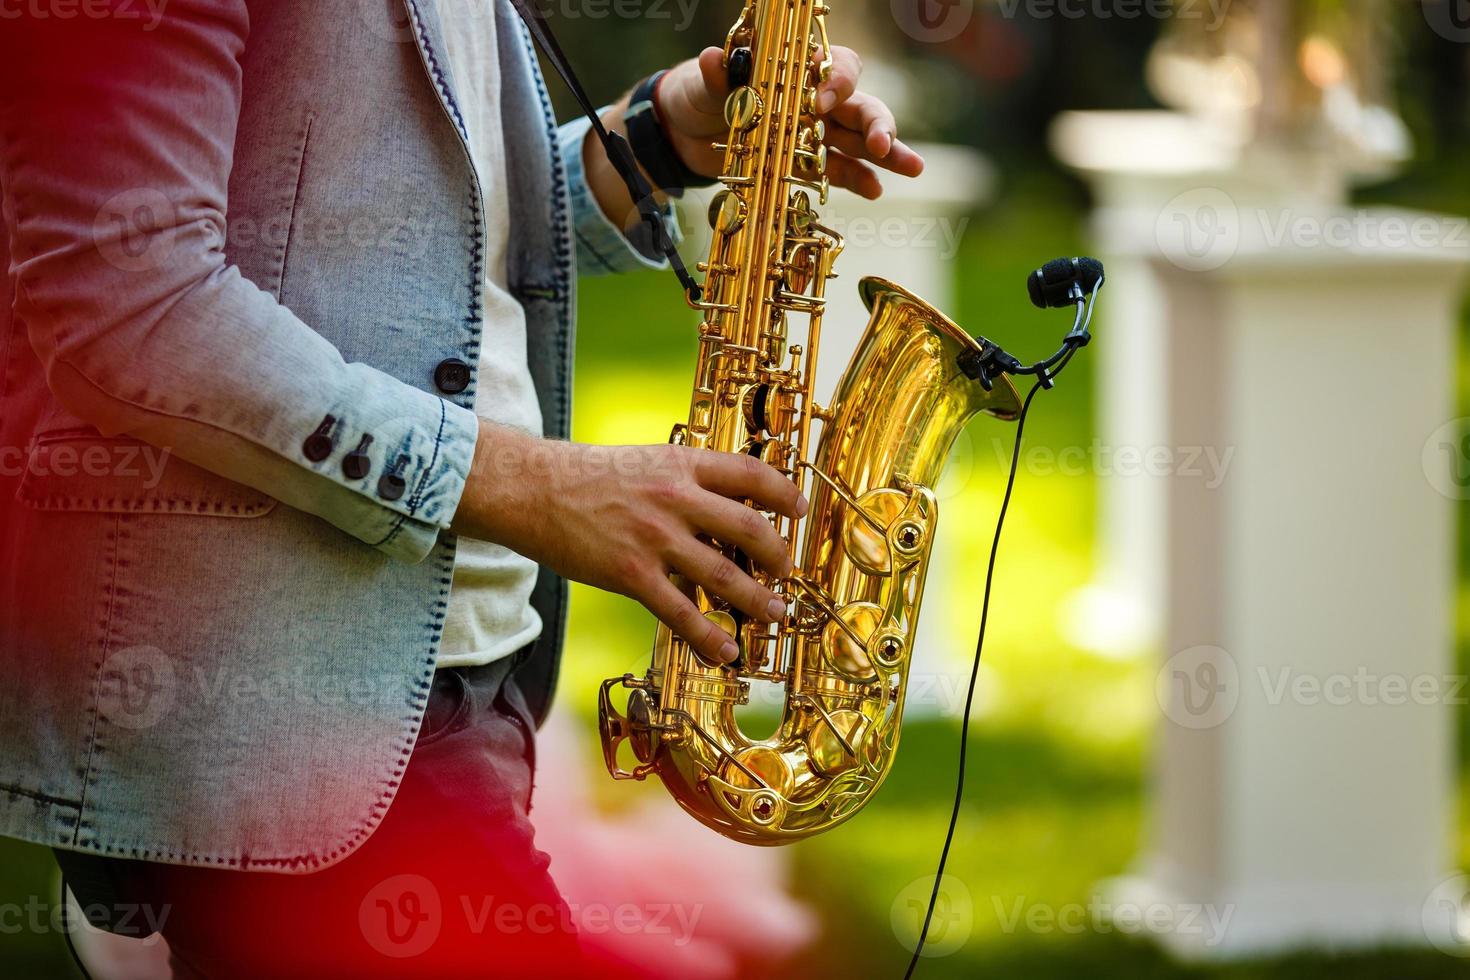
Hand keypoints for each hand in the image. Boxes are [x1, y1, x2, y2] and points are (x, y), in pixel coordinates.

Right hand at [452, 424, 806, 665]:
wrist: (533, 489)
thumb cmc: (586, 475)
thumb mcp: (645, 461)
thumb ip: (683, 479)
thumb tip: (722, 505)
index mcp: (682, 464)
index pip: (750, 474)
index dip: (784, 492)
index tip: (800, 508)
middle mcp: (676, 499)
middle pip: (750, 526)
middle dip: (778, 554)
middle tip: (787, 571)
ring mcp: (656, 538)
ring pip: (725, 575)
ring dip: (758, 600)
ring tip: (774, 613)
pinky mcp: (632, 574)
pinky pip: (682, 612)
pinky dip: (710, 635)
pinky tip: (726, 650)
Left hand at [654, 45, 924, 199]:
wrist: (686, 131)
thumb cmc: (700, 93)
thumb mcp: (704, 83)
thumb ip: (717, 75)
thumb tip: (714, 59)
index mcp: (799, 70)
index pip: (836, 66)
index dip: (837, 82)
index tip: (824, 103)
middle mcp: (816, 100)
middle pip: (860, 106)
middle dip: (877, 124)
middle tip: (884, 144)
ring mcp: (815, 134)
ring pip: (860, 141)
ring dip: (887, 155)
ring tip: (914, 168)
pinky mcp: (806, 165)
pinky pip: (839, 172)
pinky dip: (858, 180)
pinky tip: (876, 191)